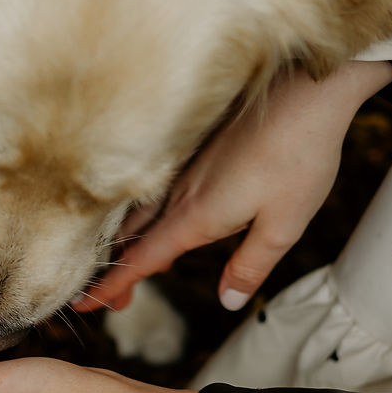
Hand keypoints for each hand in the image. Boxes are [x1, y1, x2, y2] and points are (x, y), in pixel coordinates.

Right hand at [75, 60, 391, 312]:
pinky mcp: (193, 151)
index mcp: (196, 215)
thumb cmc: (300, 153)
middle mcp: (180, 192)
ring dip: (125, 244)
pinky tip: (151, 219)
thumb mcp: (284, 224)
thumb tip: (227, 301)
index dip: (112, 285)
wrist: (305, 87)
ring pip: (138, 213)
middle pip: (131, 239)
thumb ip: (251, 266)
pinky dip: (140, 215)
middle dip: (115, 272)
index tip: (85, 305)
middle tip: (110, 302)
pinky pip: (153, 191)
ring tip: (124, 266)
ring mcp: (183, 169)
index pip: (142, 259)